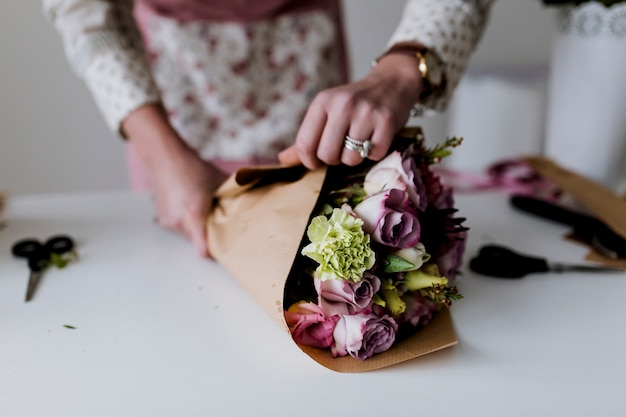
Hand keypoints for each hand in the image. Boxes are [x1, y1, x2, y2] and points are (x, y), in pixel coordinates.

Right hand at [123, 104, 227, 257]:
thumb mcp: (218, 181)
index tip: (226, 248)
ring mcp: (168, 222)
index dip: (216, 252)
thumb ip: (234, 194)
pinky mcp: (161, 218)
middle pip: (198, 242)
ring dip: (197, 228)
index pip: (203, 250)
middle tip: (220, 222)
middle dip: (209, 235)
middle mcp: (178, 222)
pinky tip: (190, 206)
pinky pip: (179, 227)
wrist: (164, 157)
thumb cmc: (192, 168)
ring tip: (203, 210)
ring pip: (188, 235)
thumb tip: (252, 202)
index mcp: (194, 215)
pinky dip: (186, 222)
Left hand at [278, 49, 423, 169]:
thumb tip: (282, 160)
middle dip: (333, 159)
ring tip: (360, 141)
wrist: (392, 82)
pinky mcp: (387, 122)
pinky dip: (374, 153)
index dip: (308, 161)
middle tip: (341, 148)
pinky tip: (376, 137)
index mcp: (323, 101)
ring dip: (354, 157)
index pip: (304, 144)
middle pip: (327, 155)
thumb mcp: (327, 112)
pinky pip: (373, 156)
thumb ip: (306, 137)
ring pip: (350, 159)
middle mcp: (343, 104)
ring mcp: (366, 113)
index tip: (316, 161)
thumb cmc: (354, 103)